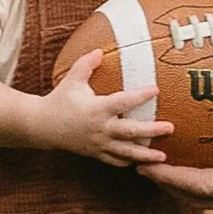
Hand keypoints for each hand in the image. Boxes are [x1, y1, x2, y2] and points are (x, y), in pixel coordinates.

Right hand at [38, 49, 173, 166]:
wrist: (42, 126)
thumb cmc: (59, 99)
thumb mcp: (72, 79)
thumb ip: (86, 64)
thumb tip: (99, 50)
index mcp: (97, 108)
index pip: (123, 101)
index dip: (140, 96)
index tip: (156, 90)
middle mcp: (100, 128)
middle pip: (130, 131)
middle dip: (152, 131)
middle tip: (171, 128)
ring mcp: (98, 143)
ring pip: (125, 151)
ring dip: (145, 155)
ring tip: (164, 157)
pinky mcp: (94, 153)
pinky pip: (114, 160)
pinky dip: (127, 162)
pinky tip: (141, 163)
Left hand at [136, 87, 212, 208]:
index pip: (203, 188)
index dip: (171, 179)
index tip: (142, 167)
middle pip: (200, 196)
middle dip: (168, 183)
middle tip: (139, 162)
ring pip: (212, 189)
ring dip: (185, 178)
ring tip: (162, 157)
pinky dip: (208, 166)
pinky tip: (202, 144)